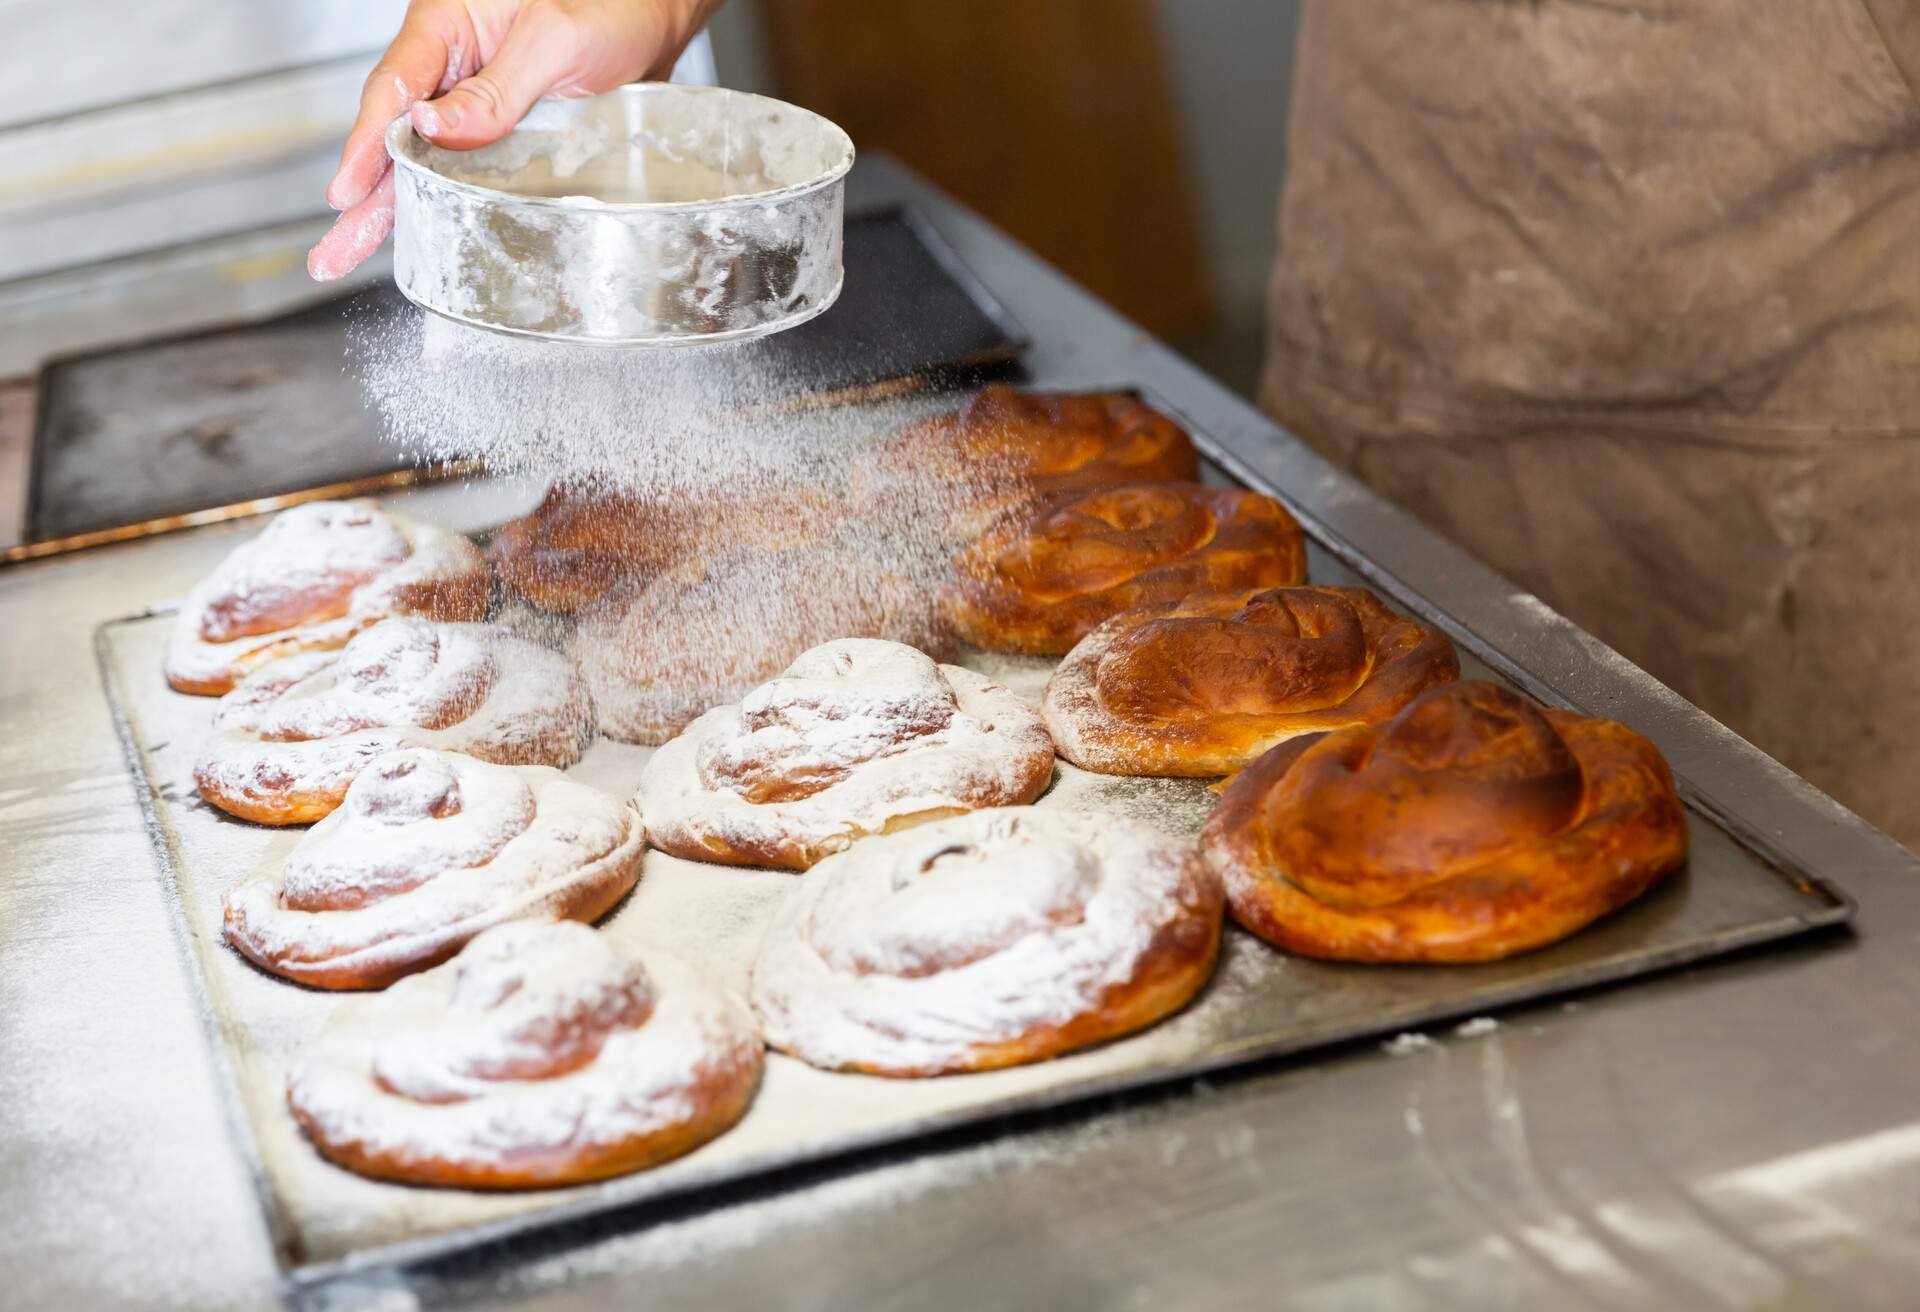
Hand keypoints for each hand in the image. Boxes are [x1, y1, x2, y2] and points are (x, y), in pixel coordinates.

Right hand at [309, 0, 718, 281]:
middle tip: (330, 252)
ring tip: (349, 255)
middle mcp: (454, 62)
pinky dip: (441, 203)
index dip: (365, 146)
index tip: (347, 192)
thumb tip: (434, 125)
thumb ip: (496, 88)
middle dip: (362, 196)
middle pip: (394, 135)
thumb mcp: (554, 40)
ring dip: (392, 209)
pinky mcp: (503, 129)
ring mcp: (476, 99)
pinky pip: (462, 169)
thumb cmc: (612, 4)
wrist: (658, 16)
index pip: (394, 88)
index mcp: (450, 24)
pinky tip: (424, 238)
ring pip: (422, 159)